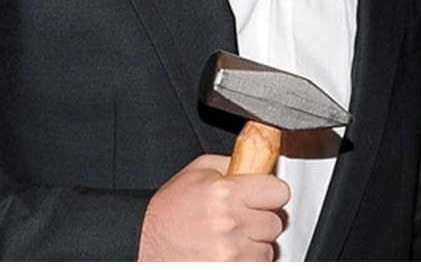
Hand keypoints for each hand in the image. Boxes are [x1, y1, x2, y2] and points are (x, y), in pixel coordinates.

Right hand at [138, 154, 290, 260]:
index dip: (270, 192)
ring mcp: (229, 255)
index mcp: (226, 193)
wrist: (141, 243)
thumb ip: (234, 163)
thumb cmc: (167, 211)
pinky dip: (246, 261)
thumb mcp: (199, 170)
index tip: (262, 196)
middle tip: (240, 217)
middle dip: (260, 218)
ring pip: (267, 249)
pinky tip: (228, 253)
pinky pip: (256, 266)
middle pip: (275, 222)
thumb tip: (259, 161)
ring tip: (230, 237)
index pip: (279, 192)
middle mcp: (230, 225)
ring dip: (254, 244)